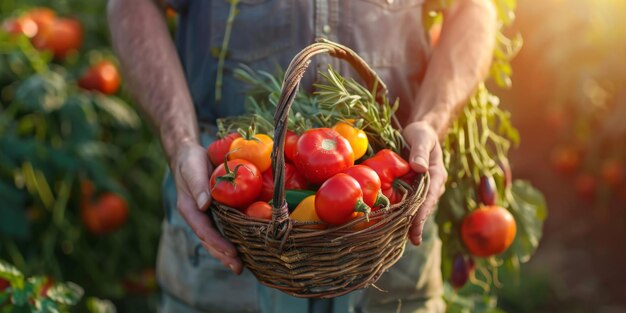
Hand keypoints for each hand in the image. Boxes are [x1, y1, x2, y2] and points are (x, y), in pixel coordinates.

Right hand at [171, 141, 242, 273]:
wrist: (189, 154)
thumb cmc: (190, 162)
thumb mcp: (192, 170)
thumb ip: (198, 187)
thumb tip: (204, 206)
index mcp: (189, 209)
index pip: (204, 230)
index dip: (217, 243)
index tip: (231, 252)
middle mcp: (198, 215)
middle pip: (210, 240)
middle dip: (224, 255)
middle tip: (239, 269)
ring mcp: (206, 215)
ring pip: (217, 237)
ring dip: (228, 252)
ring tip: (242, 266)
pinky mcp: (216, 210)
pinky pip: (225, 227)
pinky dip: (234, 237)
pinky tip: (246, 245)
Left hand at [402, 121, 447, 245]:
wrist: (418, 133)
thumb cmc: (421, 133)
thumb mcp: (421, 137)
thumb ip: (420, 151)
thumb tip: (418, 168)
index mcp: (437, 175)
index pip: (429, 197)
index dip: (423, 211)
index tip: (416, 224)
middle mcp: (431, 185)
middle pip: (423, 207)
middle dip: (417, 223)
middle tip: (411, 240)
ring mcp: (421, 188)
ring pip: (415, 208)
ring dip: (409, 223)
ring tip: (401, 239)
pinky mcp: (411, 188)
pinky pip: (406, 203)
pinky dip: (400, 214)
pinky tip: (392, 226)